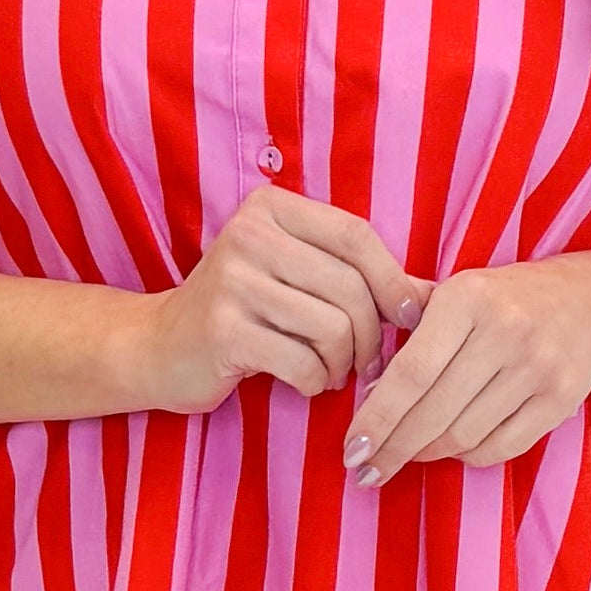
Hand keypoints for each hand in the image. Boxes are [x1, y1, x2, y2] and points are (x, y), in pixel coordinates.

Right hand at [133, 185, 426, 413]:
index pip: (356, 236)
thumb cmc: (242, 312)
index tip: (410, 317)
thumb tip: (431, 296)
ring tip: (333, 373)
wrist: (159, 347)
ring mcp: (233, 281)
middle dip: (371, 335)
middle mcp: (248, 234)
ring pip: (332, 327)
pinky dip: (316, 382)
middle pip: (349, 286)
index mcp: (270, 208)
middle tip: (367, 363)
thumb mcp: (294, 275)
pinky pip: (304, 362)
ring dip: (344, 364)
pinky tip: (306, 383)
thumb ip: (354, 275)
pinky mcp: (225, 331)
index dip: (394, 280)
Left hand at [339, 255, 590, 488]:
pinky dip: (465, 455)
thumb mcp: (455, 291)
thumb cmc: (501, 300)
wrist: (587, 302)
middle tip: (366, 469)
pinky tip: (449, 449)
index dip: (377, 418)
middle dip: (393, 448)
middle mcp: (507, 331)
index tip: (352, 448)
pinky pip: (499, 448)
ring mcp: (539, 367)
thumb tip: (361, 381)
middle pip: (435, 412)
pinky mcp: (562, 398)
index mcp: (469, 298)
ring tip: (406, 453)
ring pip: (464, 435)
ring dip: (426, 452)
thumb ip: (406, 322)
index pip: (411, 373)